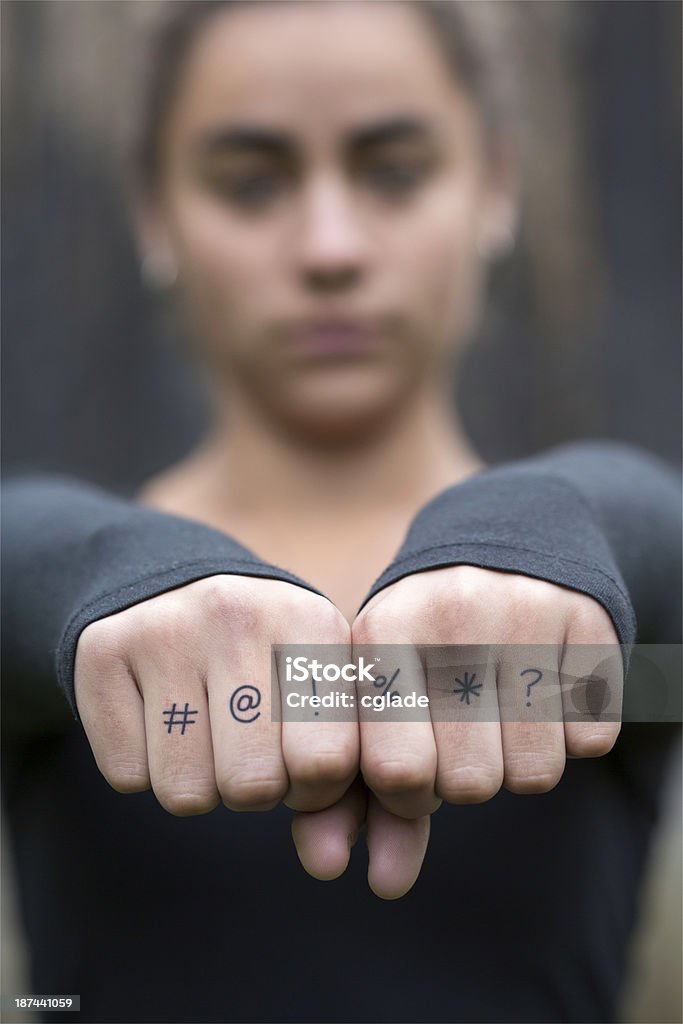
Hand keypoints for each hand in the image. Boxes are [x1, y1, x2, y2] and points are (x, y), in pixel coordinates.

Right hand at [74, 575, 357, 815]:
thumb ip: (345, 783)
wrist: (177, 590)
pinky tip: (157, 717)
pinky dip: (145, 767)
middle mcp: (237, 615)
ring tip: (206, 729)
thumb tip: (328, 864)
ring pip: (185, 793)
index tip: (306, 764)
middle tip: (250, 746)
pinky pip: (127, 778)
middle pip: (253, 787)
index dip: (317, 789)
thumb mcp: (321, 695)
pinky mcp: (101, 652)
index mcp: (309, 622)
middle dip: (256, 789)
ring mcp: (163, 629)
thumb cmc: (269, 666)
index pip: (327, 763)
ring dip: (200, 783)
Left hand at [349, 565, 622, 816]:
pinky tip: (546, 690)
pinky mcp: (589, 624)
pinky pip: (591, 741)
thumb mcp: (380, 700)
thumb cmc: (423, 652)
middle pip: (470, 783)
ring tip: (502, 715)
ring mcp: (526, 612)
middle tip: (462, 736)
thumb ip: (363, 797)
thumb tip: (384, 887)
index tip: (413, 767)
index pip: (395, 772)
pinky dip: (570, 735)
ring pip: (536, 774)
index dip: (407, 794)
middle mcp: (452, 615)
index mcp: (382, 631)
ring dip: (520, 764)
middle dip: (465, 779)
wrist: (498, 555)